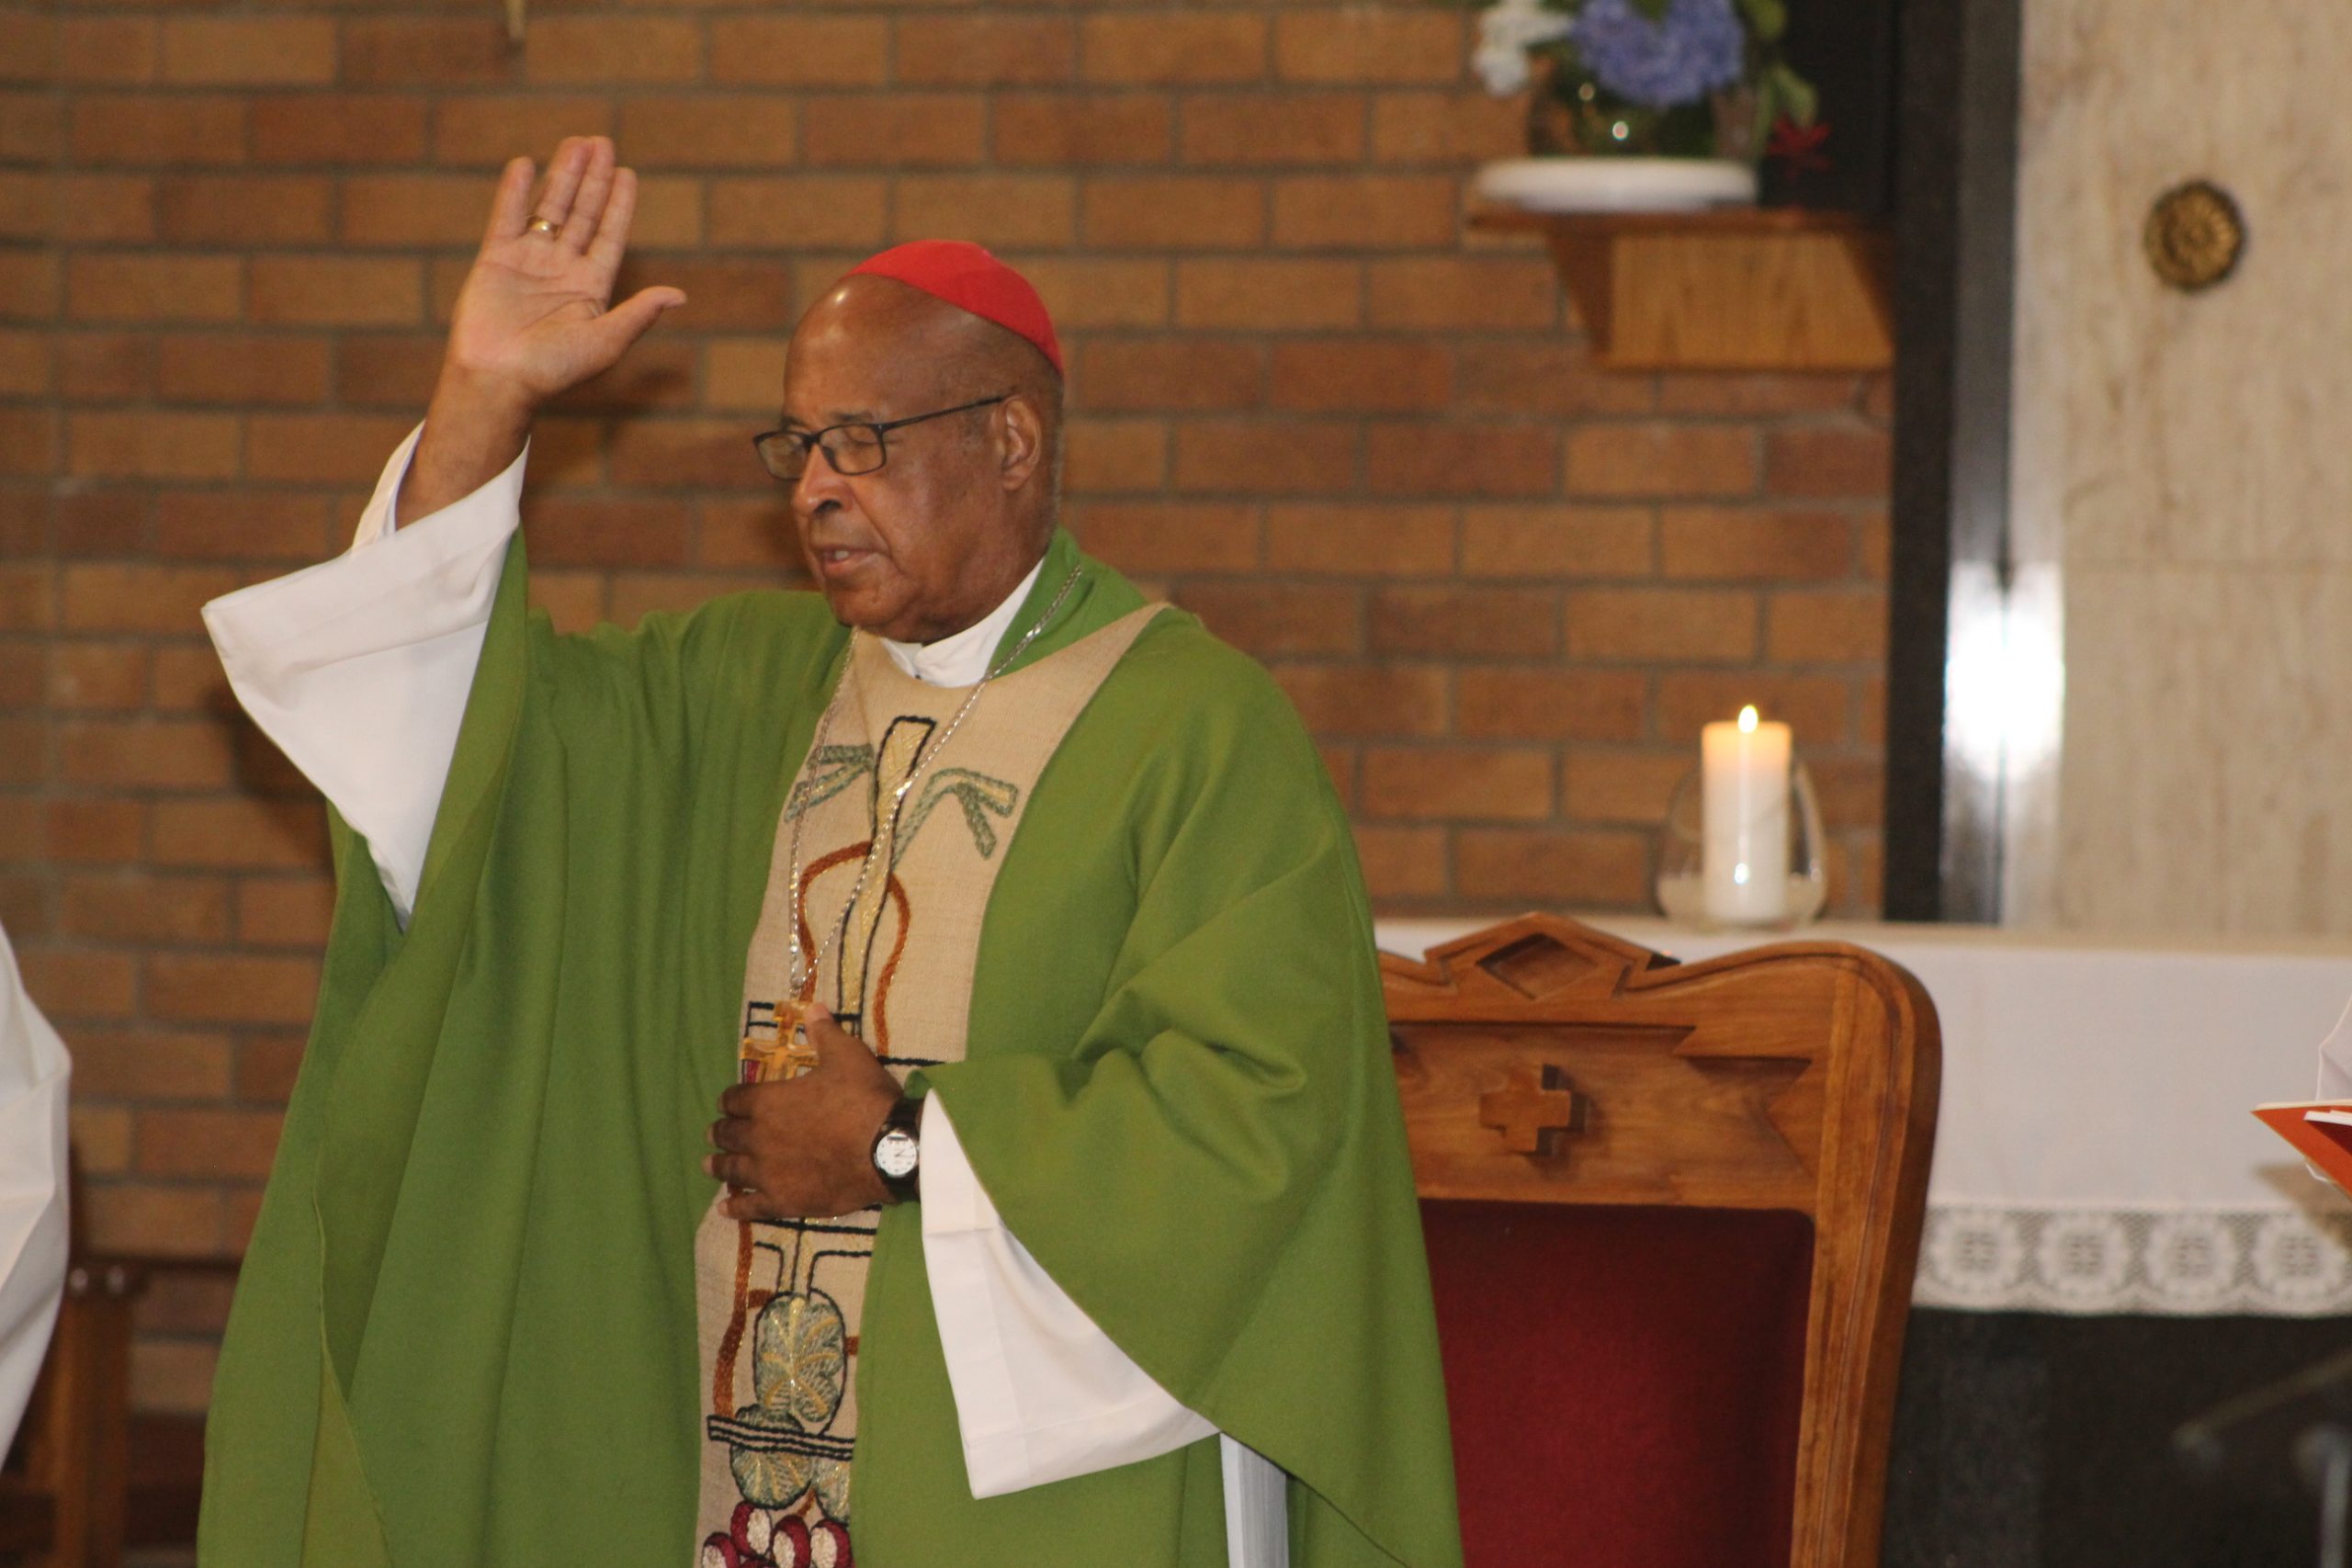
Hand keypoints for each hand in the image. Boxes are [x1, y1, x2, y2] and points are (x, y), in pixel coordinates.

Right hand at [442, 135, 682, 407]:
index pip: (610, 236)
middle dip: (593, 180)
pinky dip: (515, 192)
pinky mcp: (496, 260)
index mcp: (591, 288)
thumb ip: (638, 314)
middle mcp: (563, 270)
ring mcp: (529, 262)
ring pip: (549, 209)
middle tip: (602, 142)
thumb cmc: (554, 370)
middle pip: (582, 214)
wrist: (498, 380)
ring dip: (563, 176)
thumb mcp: (605, 342)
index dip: (619, 205)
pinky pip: (507, 217)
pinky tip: (526, 164)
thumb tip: (679, 295)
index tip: (627, 173)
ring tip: (575, 143)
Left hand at [706, 1005, 903, 1221]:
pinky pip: (752, 1207)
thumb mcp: (847, 1056)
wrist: (886, 1149)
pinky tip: (726, 1210)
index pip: (737, 1099)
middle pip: (731, 1135)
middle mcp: (759, 1137)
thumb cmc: (863, 1099)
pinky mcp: (784, 1200)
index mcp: (769, 1101)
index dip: (730, 1100)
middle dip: (720, 1132)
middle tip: (713, 1134)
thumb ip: (825, 1034)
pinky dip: (736, 1208)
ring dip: (720, 1167)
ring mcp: (768, 1173)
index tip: (725, 1103)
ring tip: (709, 1166)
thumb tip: (814, 1008)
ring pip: (734, 1170)